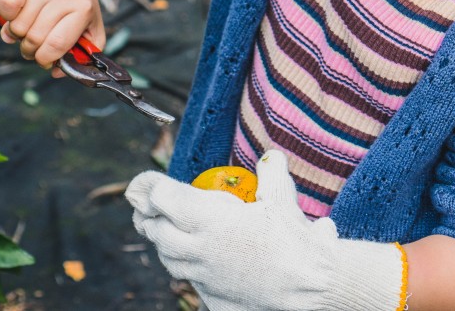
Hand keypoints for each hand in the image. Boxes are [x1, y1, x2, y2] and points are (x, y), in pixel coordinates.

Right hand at [0, 0, 103, 74]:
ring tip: (27, 31)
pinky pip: (6, 4)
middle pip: (35, 37)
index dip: (46, 59)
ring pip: (18, 26)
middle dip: (31, 50)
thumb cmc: (79, 8)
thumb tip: (56, 71)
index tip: (45, 61)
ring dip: (18, 36)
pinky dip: (6, 17)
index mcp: (83, 9)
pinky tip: (15, 17)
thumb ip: (82, 56)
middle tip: (34, 48)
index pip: (57, 43)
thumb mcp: (91, 30)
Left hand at [125, 151, 406, 310]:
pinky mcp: (214, 300)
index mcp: (208, 219)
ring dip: (164, 245)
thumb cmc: (295, 241)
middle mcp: (198, 250)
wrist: (310, 289)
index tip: (143, 182)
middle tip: (145, 208)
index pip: (162, 198)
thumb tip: (271, 157)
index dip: (149, 186)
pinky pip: (193, 284)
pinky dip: (191, 271)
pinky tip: (200, 265)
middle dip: (147, 218)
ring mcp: (204, 278)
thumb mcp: (283, 199)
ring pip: (170, 261)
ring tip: (166, 235)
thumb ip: (272, 174)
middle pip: (156, 232)